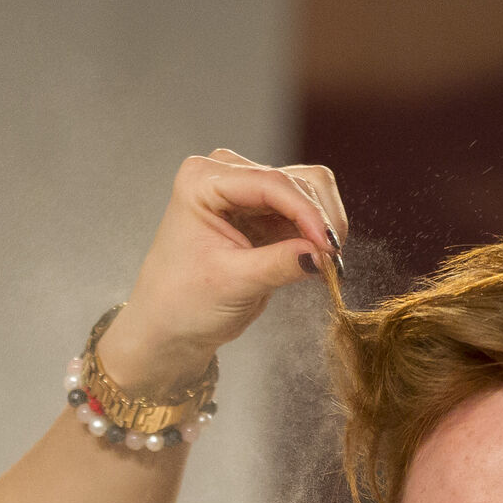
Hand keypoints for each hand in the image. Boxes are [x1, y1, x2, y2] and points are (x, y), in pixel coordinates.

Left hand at [99, 148, 347, 392]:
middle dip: (319, 219)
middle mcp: (225, 175)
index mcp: (202, 181)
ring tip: (325, 263)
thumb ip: (281, 264)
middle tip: (331, 260)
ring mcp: (247, 192)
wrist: (171, 327)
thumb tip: (324, 255)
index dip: (307, 213)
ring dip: (323, 225)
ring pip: (309, 191)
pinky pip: (305, 213)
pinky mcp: (263, 213)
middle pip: (296, 181)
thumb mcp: (234, 284)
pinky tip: (318, 260)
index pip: (271, 183)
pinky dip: (317, 235)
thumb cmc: (183, 304)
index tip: (329, 247)